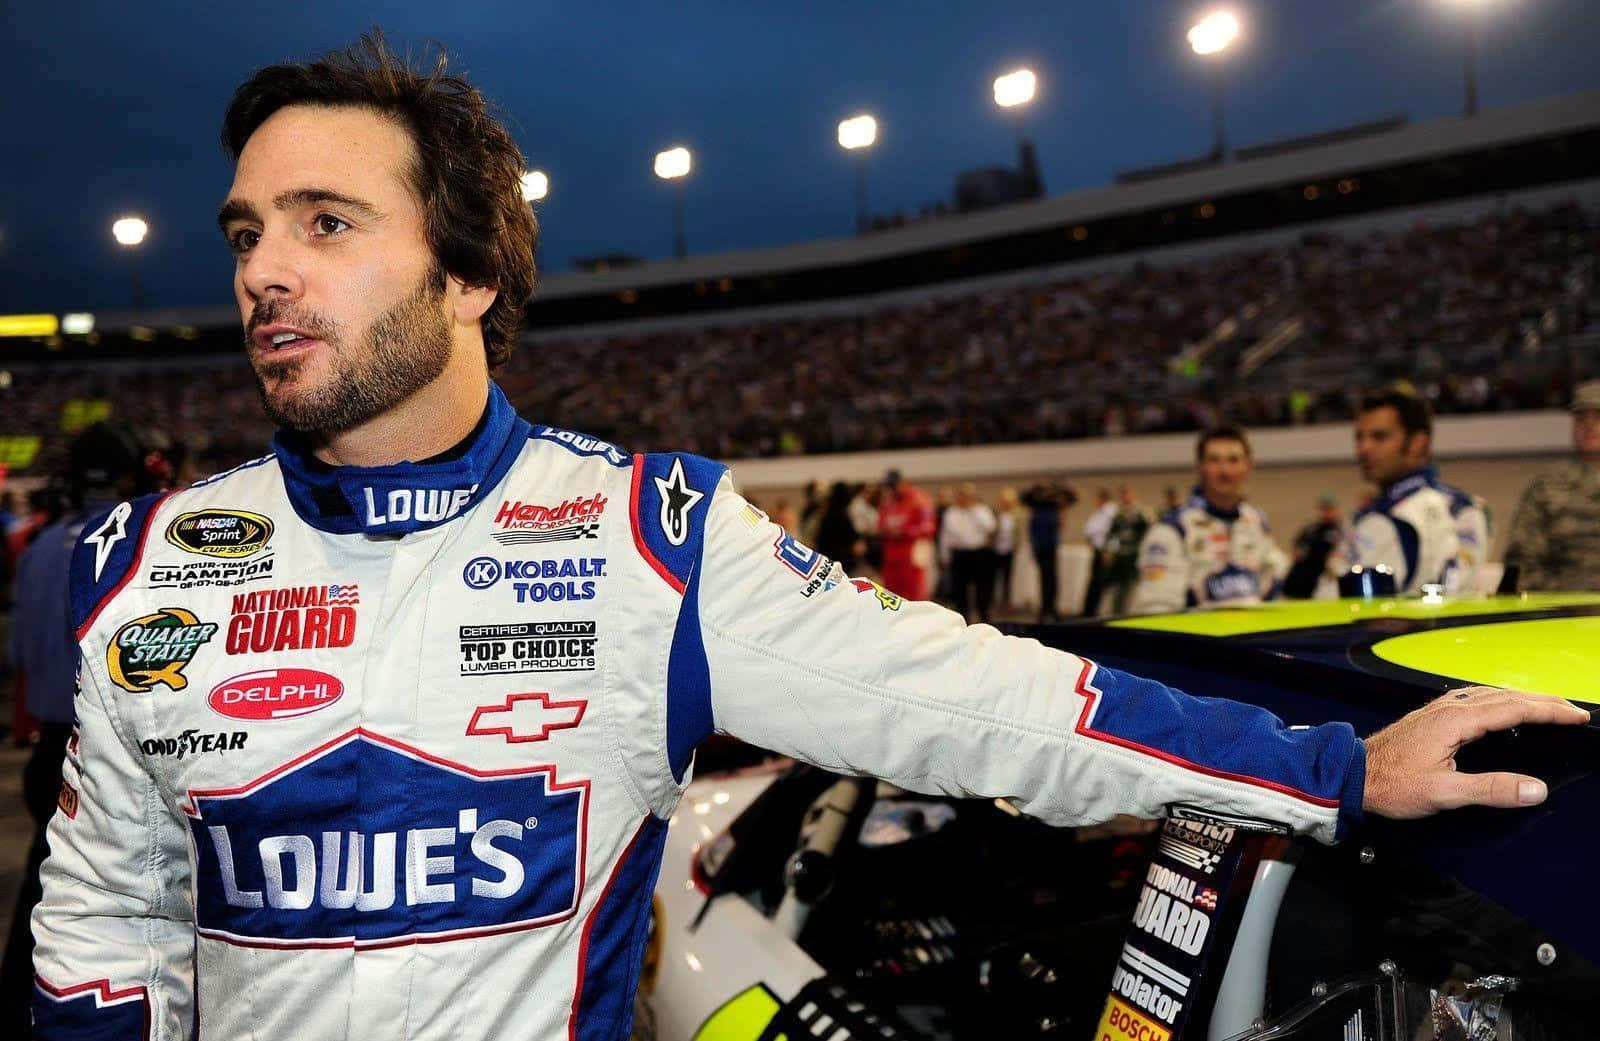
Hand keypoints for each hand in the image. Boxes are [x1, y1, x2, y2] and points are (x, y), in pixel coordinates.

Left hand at [1363, 686, 1590, 818]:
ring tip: (1548, 707)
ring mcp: (1438, 710)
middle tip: (1574, 710)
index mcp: (1455, 720)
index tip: (1577, 716)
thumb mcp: (1444, 793)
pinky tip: (1502, 709)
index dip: (1549, 711)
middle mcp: (1448, 708)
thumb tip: (1536, 789)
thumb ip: (1491, 790)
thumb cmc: (1391, 784)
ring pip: (1490, 696)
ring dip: (1523, 699)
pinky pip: (1475, 700)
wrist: (1352, 775)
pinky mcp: (1431, 717)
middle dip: (1544, 701)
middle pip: (1506, 697)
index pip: (1514, 709)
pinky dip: (1500, 702)